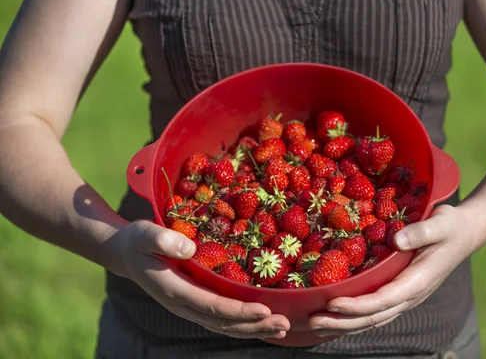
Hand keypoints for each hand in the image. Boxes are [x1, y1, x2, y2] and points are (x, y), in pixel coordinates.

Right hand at [112, 220, 289, 339]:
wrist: (125, 253)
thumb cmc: (138, 241)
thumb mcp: (145, 234)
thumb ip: (163, 240)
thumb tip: (190, 248)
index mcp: (174, 290)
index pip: (212, 305)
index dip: (238, 310)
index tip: (264, 310)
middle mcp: (183, 305)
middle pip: (223, 322)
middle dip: (254, 325)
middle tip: (283, 323)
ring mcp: (189, 307)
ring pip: (224, 325)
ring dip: (253, 328)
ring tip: (281, 327)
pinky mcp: (194, 303)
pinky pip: (221, 319)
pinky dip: (243, 323)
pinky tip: (263, 321)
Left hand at [309, 205, 478, 335]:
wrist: (466, 233)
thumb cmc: (452, 226)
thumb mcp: (442, 223)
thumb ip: (421, 231)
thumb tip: (397, 240)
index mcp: (419, 281)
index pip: (384, 299)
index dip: (357, 305)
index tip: (332, 303)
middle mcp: (411, 295)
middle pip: (374, 316)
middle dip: (342, 321)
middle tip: (313, 320)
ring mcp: (406, 296)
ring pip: (373, 318)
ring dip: (344, 323)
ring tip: (316, 324)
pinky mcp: (401, 291)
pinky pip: (376, 310)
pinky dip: (355, 317)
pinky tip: (336, 316)